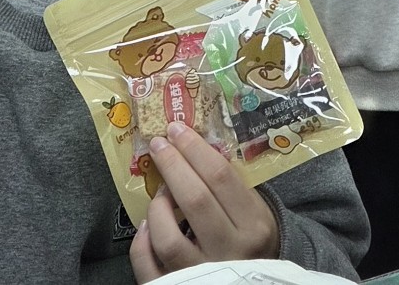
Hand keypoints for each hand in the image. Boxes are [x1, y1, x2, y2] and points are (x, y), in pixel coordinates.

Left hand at [128, 121, 279, 281]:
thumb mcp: (254, 209)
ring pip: (169, 239)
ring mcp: (204, 272)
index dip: (194, 149)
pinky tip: (146, 227)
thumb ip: (229, 184)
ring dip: (158, 208)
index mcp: (253, 225)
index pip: (220, 177)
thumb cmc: (250, 237)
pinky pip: (150, 268)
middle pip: (195, 200)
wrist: (257, 282)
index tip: (177, 129)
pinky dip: (141, 244)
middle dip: (173, 166)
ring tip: (159, 193)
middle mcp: (230, 250)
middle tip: (158, 144)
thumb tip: (192, 145)